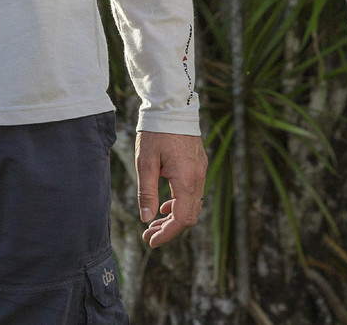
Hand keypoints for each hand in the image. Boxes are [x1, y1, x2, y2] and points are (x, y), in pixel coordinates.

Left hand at [135, 130, 206, 247]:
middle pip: (189, 216)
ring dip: (174, 217)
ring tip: (154, 222)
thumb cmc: (156, 133)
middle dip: (169, 229)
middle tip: (148, 234)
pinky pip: (194, 193)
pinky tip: (166, 204)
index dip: (167, 234)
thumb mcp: (145, 163)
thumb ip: (147, 193)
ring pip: (192, 205)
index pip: (181, 219)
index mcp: (185, 179)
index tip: (150, 241)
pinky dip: (180, 204)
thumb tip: (147, 219)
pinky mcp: (199, 165)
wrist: (172, 106)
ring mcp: (201, 171)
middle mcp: (198, 177)